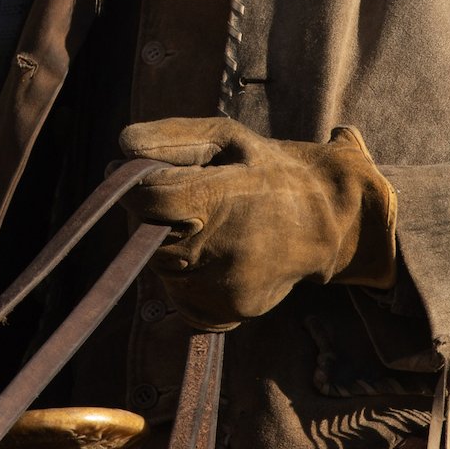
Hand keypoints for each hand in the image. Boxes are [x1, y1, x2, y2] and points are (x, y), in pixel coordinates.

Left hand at [120, 118, 395, 330]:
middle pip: (148, 236)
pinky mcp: (231, 310)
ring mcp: (229, 285)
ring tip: (203, 224)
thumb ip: (171, 138)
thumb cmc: (267, 169)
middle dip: (150, 216)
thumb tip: (120, 149)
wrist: (329, 223)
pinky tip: (213, 252)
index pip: (152, 200)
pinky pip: (179, 292)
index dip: (136, 188)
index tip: (136, 176)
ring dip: (165, 246)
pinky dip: (184, 272)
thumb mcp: (226, 138)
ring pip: (159, 268)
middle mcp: (227, 249)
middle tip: (182, 200)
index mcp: (226, 198)